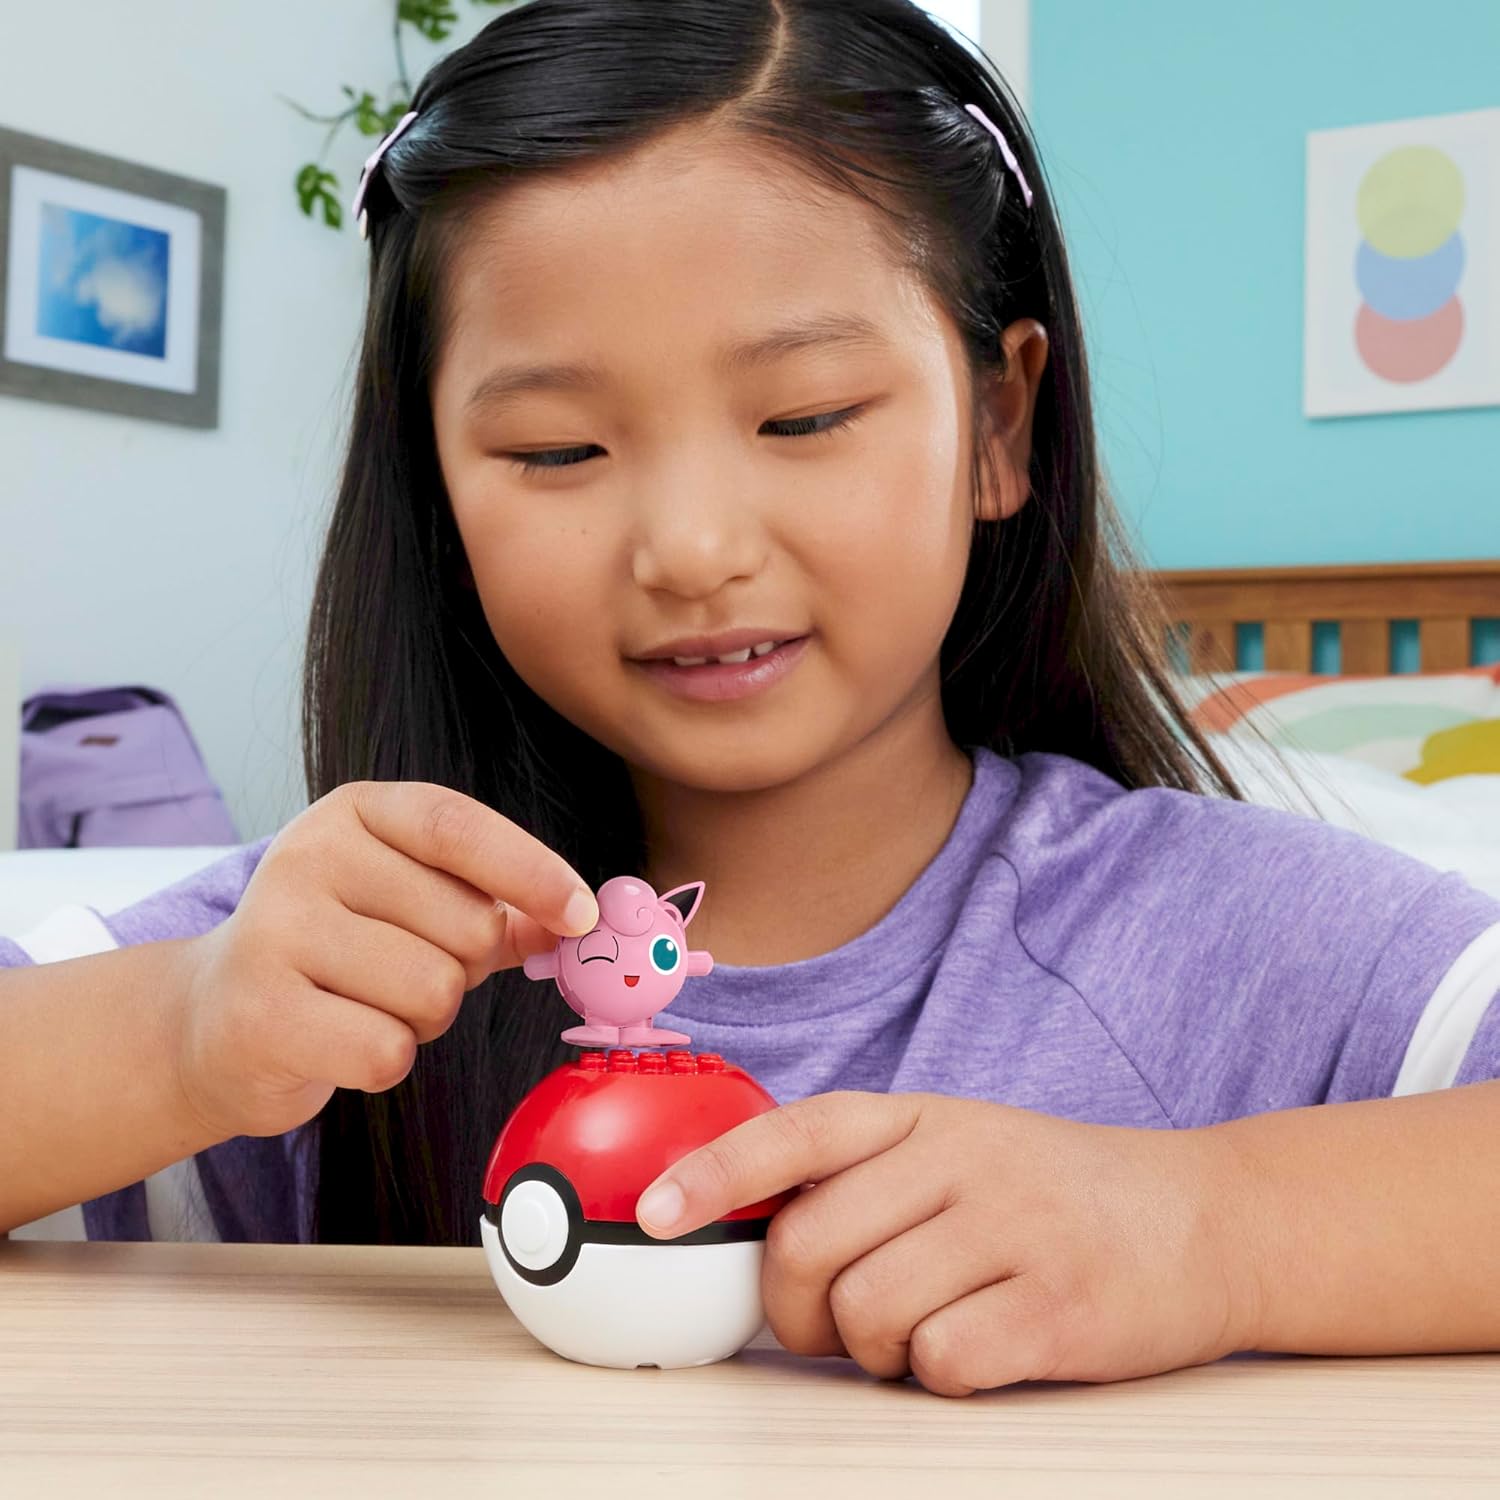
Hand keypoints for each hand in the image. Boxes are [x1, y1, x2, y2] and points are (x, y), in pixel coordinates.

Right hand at [172, 781, 599, 1141]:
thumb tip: (578, 919)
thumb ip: (497, 904)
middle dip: (465, 968)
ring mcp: (274, 932)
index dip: (532, 871)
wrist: (213, 1020)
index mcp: (353, 813)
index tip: (581, 914)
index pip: (458, 827)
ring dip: (425, 1019)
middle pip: (465, 925)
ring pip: (434, 991)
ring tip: (369, 1006)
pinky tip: (339, 1042)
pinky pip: (387, 1050)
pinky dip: (383, 1060)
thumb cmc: (338, 956)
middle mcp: (306, 857)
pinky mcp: (261, 1014)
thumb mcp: (414, 905)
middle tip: (406, 973)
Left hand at [633, 1090, 1258, 1396]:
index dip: (712, 1172)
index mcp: (922, 1116)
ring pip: (865, 1311)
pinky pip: (941, 1360)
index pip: (795, 1133)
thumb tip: (752, 1238)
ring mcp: (1012, 1229)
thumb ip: (865, 1176)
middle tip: (830, 1322)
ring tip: (922, 1329)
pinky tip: (980, 1346)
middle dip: (794, 1306)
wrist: (1202, 1219)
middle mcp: (960, 1159)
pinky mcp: (1058, 1306)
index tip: (652, 1214)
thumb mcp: (958, 1147)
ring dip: (874, 1348)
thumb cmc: (1054, 1192)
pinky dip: (940, 1372)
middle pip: (808, 1245)